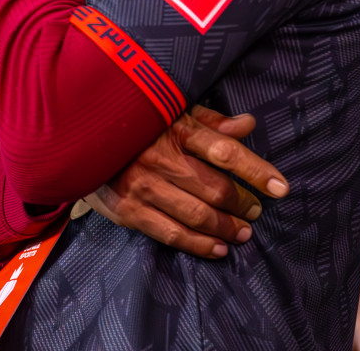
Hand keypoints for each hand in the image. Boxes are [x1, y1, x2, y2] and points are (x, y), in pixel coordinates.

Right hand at [84, 105, 289, 258]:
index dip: (256, 170)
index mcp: (175, 127)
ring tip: (243, 232)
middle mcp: (159, 157)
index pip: (225, 150)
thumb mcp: (172, 112)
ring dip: (226, 228)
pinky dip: (199, 245)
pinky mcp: (127, 210)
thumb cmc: (137, 124)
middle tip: (256, 211)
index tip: (280, 187)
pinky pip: (171, 234)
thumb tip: (248, 124)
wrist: (78, 139)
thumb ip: (211, 121)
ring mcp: (142, 185)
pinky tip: (218, 248)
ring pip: (197, 215)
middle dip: (243, 204)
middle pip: (215, 188)